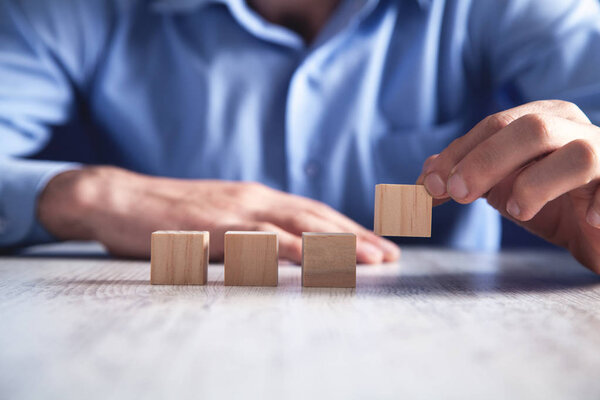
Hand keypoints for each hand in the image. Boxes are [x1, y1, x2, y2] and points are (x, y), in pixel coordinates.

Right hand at [37, 166, 398, 263]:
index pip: (315, 213)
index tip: (380, 246)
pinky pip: (256, 239)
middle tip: (391, 256)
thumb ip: (249, 231)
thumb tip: (279, 252)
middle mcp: (253, 199)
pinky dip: (287, 249)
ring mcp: (234, 210)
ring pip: (296, 225)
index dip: (351, 229)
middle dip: (358, 237)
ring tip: (370, 260)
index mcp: (257, 198)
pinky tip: (311, 259)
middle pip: (317, 218)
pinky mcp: (211, 226)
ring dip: (336, 242)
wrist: (117, 198)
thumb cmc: (169, 213)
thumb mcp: (219, 219)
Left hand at [417, 100, 599, 272]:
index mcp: (542, 120)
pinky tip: (587, 220)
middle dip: (485, 161)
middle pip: (530, 128)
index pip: (495, 125)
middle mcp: (574, 129)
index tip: (429, 185)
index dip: (457, 154)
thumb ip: (469, 176)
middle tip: (456, 193)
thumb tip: (427, 173)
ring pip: (577, 154)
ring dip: (535, 184)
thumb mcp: (503, 189)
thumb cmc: (552, 204)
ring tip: (515, 210)